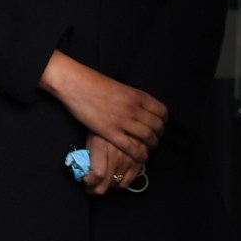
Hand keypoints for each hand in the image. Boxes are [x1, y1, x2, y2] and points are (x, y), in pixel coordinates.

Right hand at [40, 51, 166, 162]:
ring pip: (147, 136)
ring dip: (152, 144)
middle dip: (159, 134)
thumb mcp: (122, 88)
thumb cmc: (96, 84)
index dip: (164, 121)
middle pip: (157, 125)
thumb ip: (133, 99)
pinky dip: (138, 153)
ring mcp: (123, 120)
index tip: (161, 125)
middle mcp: (134, 108)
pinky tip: (141, 157)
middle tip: (156, 138)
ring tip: (150, 147)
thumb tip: (142, 108)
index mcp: (138, 96)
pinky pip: (130, 146)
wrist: (76, 84)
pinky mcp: (110, 131)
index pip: (162, 111)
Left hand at [80, 134, 141, 196]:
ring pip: (115, 184)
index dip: (89, 182)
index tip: (86, 180)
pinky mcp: (139, 161)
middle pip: (104, 184)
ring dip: (107, 185)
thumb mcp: (92, 139)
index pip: (96, 175)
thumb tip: (85, 174)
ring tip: (104, 180)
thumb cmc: (106, 130)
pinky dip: (119, 184)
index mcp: (102, 146)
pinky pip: (127, 182)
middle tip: (92, 186)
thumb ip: (88, 157)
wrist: (128, 119)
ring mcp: (129, 159)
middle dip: (94, 189)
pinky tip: (115, 178)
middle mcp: (117, 154)